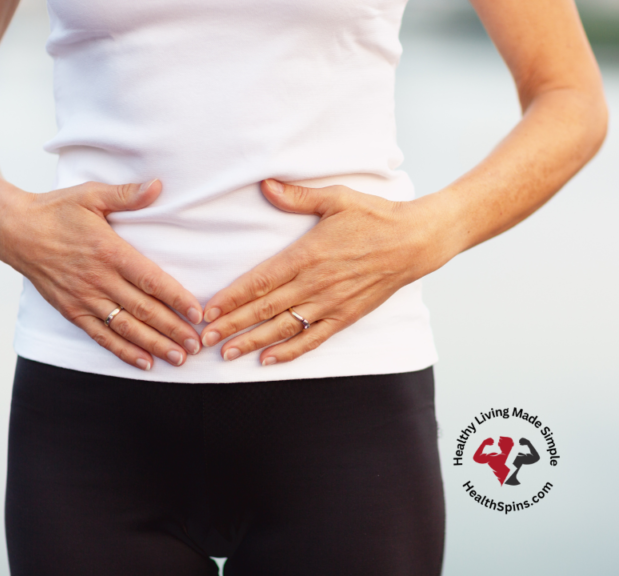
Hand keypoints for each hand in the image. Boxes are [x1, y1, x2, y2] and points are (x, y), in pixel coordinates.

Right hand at [0, 180, 202, 370]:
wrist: (13, 230)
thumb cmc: (56, 210)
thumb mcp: (91, 194)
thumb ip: (126, 194)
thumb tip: (158, 185)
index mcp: (109, 252)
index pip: (151, 280)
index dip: (176, 299)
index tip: (198, 314)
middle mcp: (98, 279)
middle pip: (143, 310)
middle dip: (173, 330)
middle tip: (198, 345)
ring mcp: (84, 298)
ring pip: (125, 328)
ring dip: (154, 345)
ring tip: (179, 359)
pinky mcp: (71, 310)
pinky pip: (101, 336)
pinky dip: (123, 351)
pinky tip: (145, 363)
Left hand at [199, 179, 453, 364]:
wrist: (415, 242)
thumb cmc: (376, 217)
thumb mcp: (337, 198)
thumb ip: (298, 196)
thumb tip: (267, 185)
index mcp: (307, 255)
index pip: (260, 281)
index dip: (232, 298)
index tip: (208, 310)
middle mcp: (315, 284)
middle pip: (264, 309)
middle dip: (232, 325)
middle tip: (204, 339)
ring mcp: (331, 303)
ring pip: (284, 328)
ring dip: (253, 342)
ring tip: (228, 353)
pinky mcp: (346, 316)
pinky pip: (313, 338)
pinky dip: (290, 351)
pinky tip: (269, 360)